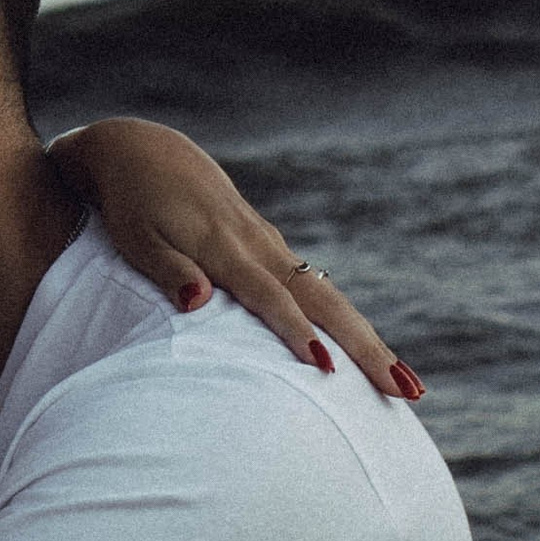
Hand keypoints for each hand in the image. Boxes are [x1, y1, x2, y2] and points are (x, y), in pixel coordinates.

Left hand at [49, 120, 421, 397]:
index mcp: (225, 247)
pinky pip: (317, 290)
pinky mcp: (270, 247)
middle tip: (405, 390)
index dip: (297, 332)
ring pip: (330, 298)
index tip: (327, 370)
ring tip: (407, 384)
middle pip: (324, 301)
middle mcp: (259, 246)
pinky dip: (345, 322)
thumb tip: (196, 300)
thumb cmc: (133, 204)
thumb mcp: (135, 238)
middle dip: (366, 347)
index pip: (270, 296)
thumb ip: (167, 270)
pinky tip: (366, 353)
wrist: (143, 150)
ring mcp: (270, 246)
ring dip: (369, 341)